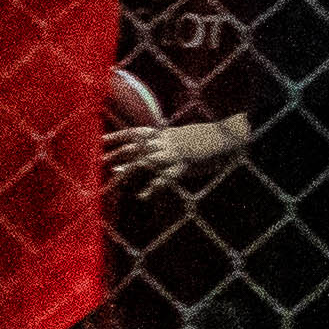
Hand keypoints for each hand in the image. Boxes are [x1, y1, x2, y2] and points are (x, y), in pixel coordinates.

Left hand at [102, 115, 249, 191]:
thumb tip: (152, 143)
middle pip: (135, 147)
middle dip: (116, 153)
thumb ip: (166, 140)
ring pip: (145, 161)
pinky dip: (154, 187)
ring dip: (128, 169)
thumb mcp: (184, 135)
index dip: (117, 136)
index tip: (99, 141)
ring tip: (114, 177)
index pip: (135, 132)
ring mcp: (174, 154)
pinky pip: (166, 178)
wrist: (229, 137)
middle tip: (99, 160)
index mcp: (165, 134)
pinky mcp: (185, 166)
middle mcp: (166, 143)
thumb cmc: (207, 138)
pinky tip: (143, 196)